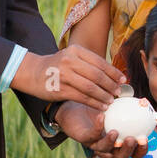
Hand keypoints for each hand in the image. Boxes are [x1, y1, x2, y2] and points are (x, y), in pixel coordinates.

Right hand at [11, 46, 125, 108]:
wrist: (32, 73)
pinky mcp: (60, 89)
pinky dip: (94, 103)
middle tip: (119, 92)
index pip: (100, 62)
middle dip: (111, 85)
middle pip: (97, 75)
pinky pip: (82, 97)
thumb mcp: (71, 57)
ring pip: (91, 88)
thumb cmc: (57, 66)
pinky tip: (102, 106)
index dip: (113, 72)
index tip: (123, 79)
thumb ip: (88, 63)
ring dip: (104, 96)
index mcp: (76, 51)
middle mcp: (70, 61)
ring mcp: (64, 75)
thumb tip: (113, 74)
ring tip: (111, 101)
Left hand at [55, 102, 146, 157]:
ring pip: (104, 149)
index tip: (146, 138)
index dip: (141, 149)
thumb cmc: (98, 106)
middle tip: (133, 139)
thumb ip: (129, 103)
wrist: (74, 106)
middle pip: (121, 156)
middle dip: (128, 150)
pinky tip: (102, 116)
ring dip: (110, 142)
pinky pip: (91, 135)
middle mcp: (109, 146)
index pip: (134, 152)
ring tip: (115, 132)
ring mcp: (95, 144)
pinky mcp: (83, 138)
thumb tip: (143, 100)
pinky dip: (97, 126)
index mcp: (120, 141)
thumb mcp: (115, 104)